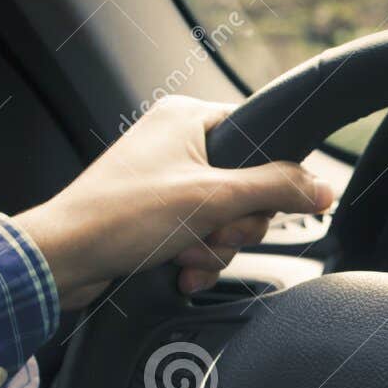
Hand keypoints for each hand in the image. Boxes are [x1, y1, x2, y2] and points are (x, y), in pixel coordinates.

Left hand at [12, 96, 334, 308]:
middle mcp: (177, 145)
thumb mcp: (211, 199)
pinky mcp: (159, 216)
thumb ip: (275, 189)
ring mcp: (168, 182)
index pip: (258, 137)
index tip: (262, 205)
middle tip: (213, 232)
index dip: (268, 179)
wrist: (64, 259)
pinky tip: (180, 268)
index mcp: (188, 119)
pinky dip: (198, 259)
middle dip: (235, 225)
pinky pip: (203, 237)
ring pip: (227, 220)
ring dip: (215, 248)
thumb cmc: (119, 217)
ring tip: (187, 254)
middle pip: (248, 188)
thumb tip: (322, 188)